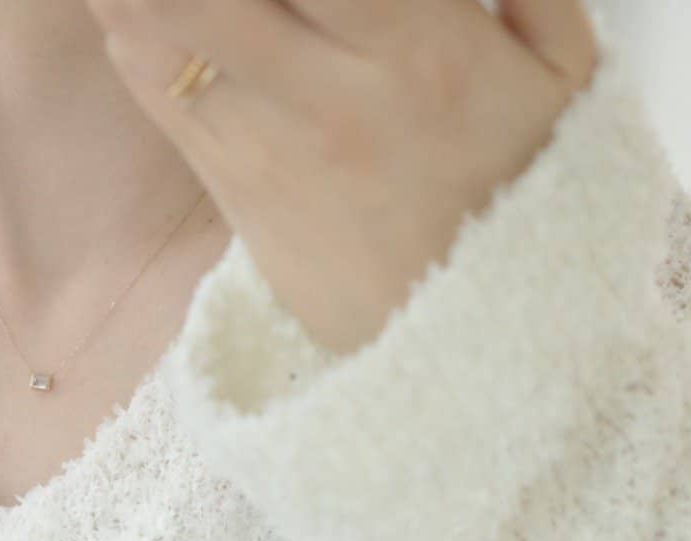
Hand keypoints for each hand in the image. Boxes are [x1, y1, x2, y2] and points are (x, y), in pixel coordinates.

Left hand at [85, 0, 599, 354]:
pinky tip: (124, 3)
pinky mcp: (237, 195)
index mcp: (421, 48)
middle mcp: (333, 93)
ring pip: (159, 26)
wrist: (481, 355)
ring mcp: (273, 147)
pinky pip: (157, 93)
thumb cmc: (526, 201)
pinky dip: (130, 26)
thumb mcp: (566, 77)